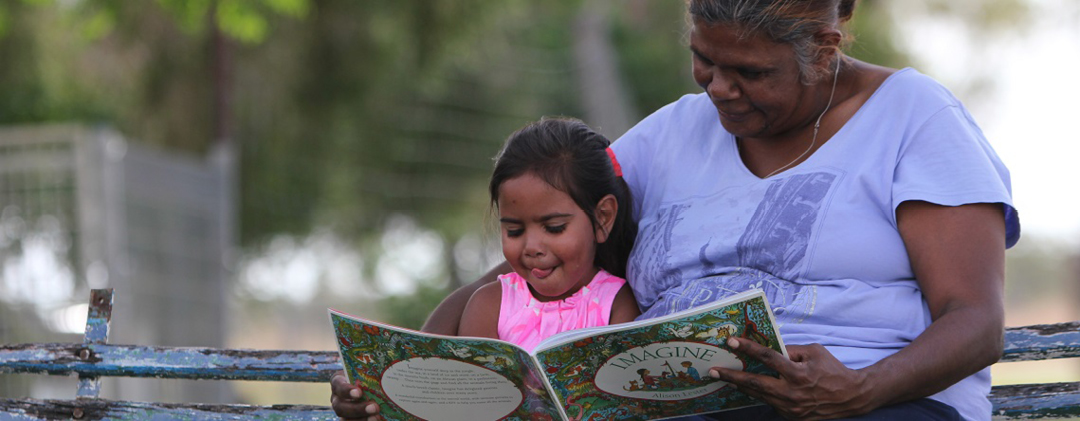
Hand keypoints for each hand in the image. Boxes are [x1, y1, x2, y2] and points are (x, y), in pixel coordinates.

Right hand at [330, 371, 381, 419]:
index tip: (359, 393)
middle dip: (357, 409)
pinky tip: (376, 420)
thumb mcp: (365, 372)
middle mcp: (337, 398)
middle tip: (374, 408)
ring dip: (361, 419)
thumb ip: (370, 375)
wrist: (366, 385)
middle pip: (340, 406)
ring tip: (376, 417)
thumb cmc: (365, 375)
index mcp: (338, 382)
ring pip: (345, 419)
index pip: (338, 385)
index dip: (347, 390)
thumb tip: (388, 375)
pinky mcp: (348, 418)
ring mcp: (342, 410)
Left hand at [708, 337, 877, 419]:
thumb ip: (791, 350)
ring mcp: (790, 408)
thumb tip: (770, 347)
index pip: (768, 358)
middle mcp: (791, 393)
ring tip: (724, 377)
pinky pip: (770, 402)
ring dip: (740, 386)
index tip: (732, 341)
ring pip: (759, 395)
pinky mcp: (791, 416)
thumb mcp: (814, 351)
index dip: (748, 348)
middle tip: (713, 371)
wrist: (851, 397)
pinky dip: (759, 393)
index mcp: (798, 373)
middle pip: (754, 383)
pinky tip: (747, 387)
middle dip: (731, 377)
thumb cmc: (832, 369)